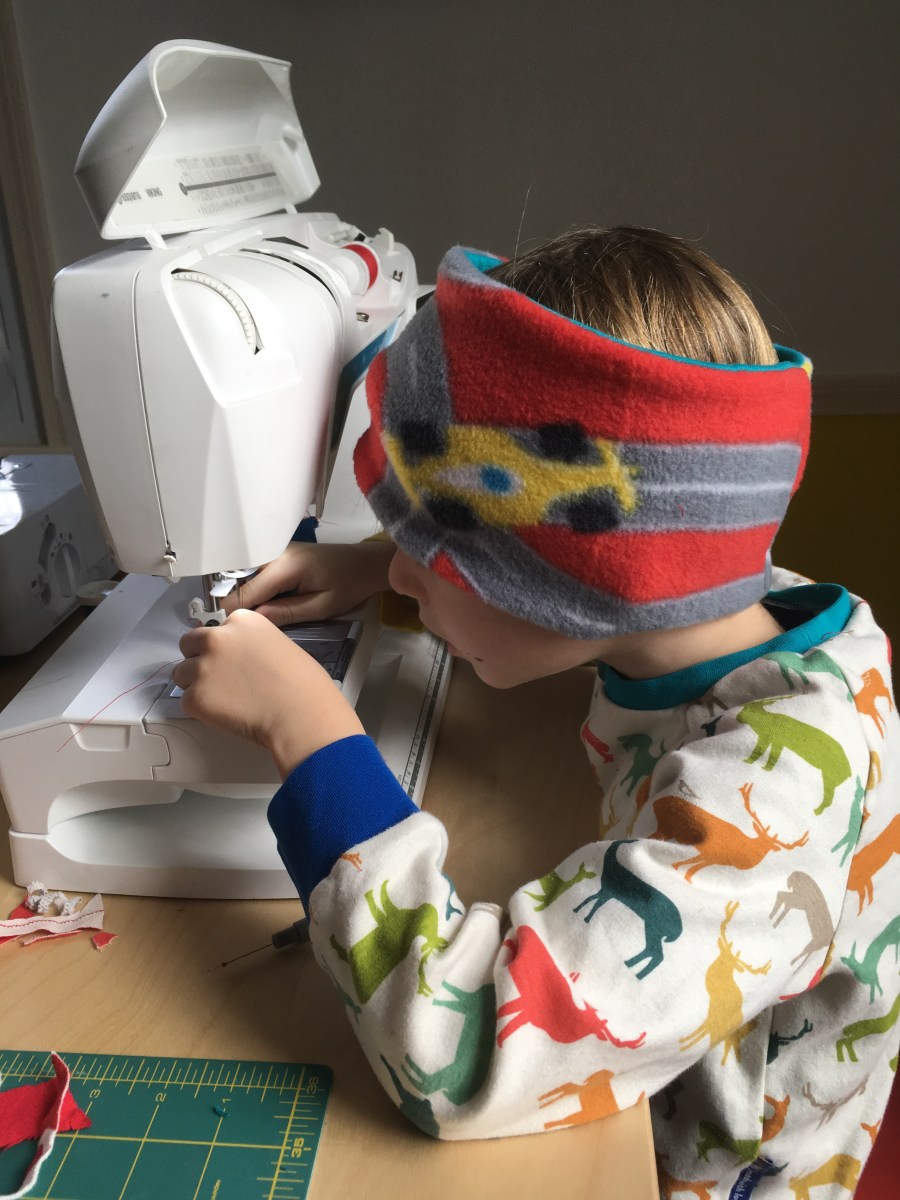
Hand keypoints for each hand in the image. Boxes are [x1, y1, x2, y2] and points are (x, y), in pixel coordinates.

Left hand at [173, 608, 363, 776]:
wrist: (301, 714)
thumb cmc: (303, 684)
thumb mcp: (280, 644)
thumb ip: (252, 643)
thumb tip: (240, 658)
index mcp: (241, 620)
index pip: (215, 628)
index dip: (222, 646)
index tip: (231, 659)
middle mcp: (217, 638)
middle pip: (189, 644)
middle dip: (200, 659)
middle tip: (220, 678)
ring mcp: (203, 667)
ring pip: (182, 674)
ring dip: (196, 684)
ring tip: (223, 698)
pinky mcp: (196, 697)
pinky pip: (186, 701)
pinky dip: (201, 709)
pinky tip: (225, 713)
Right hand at [224, 540, 395, 623]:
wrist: (364, 562)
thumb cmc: (349, 585)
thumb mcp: (322, 607)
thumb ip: (287, 613)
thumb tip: (253, 621)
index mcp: (285, 566)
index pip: (245, 593)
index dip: (237, 615)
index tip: (239, 633)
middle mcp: (273, 553)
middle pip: (240, 584)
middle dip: (242, 606)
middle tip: (253, 627)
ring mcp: (274, 550)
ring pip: (245, 578)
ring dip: (250, 598)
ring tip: (264, 615)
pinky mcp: (276, 553)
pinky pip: (255, 573)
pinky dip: (257, 589)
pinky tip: (270, 602)